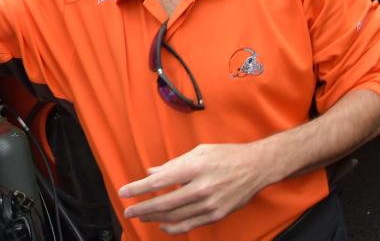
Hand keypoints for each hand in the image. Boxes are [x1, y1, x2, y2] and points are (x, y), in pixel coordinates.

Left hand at [119, 143, 270, 234]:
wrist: (256, 167)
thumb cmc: (225, 155)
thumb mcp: (198, 152)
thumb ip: (173, 164)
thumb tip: (151, 172)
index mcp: (194, 168)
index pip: (159, 182)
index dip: (138, 189)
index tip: (123, 192)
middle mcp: (201, 188)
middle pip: (165, 203)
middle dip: (142, 208)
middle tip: (128, 211)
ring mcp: (210, 204)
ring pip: (176, 216)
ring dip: (155, 218)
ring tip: (141, 216)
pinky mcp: (217, 215)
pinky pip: (190, 225)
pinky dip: (174, 228)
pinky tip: (162, 226)